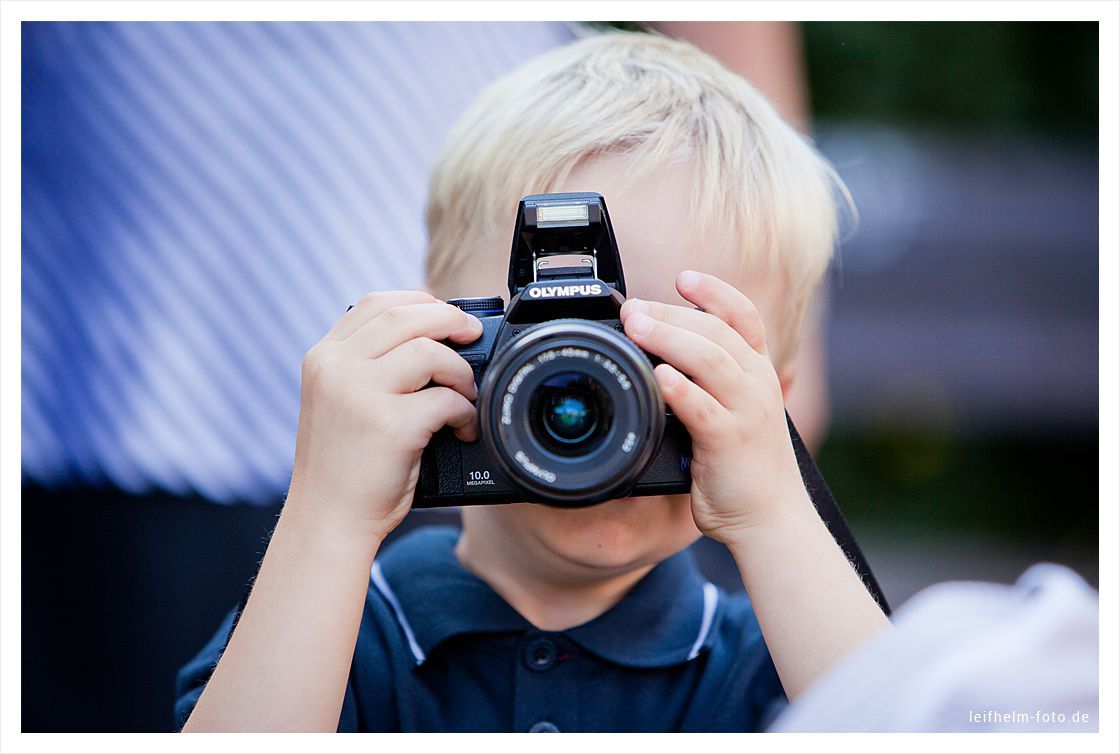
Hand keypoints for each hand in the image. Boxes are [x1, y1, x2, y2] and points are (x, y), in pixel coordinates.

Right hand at [287, 290, 482, 542]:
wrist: (329, 519)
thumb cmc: (345, 465)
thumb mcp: (341, 400)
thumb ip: (370, 365)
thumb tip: (431, 330)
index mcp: (323, 358)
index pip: (376, 303)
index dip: (420, 300)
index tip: (447, 315)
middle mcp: (336, 368)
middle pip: (406, 316)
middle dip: (450, 320)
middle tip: (472, 337)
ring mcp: (359, 394)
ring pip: (429, 351)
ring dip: (460, 370)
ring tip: (465, 393)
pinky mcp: (389, 425)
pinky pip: (446, 399)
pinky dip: (465, 410)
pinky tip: (463, 427)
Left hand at [620, 271, 807, 544]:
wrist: (771, 519)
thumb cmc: (745, 468)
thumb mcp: (736, 412)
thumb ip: (710, 384)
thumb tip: (662, 359)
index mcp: (758, 374)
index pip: (744, 318)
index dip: (715, 293)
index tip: (684, 277)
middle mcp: (757, 385)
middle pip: (716, 332)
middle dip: (672, 314)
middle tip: (634, 308)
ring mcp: (747, 412)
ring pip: (710, 360)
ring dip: (670, 338)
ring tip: (636, 327)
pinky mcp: (730, 442)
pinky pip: (703, 408)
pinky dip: (679, 389)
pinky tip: (657, 377)